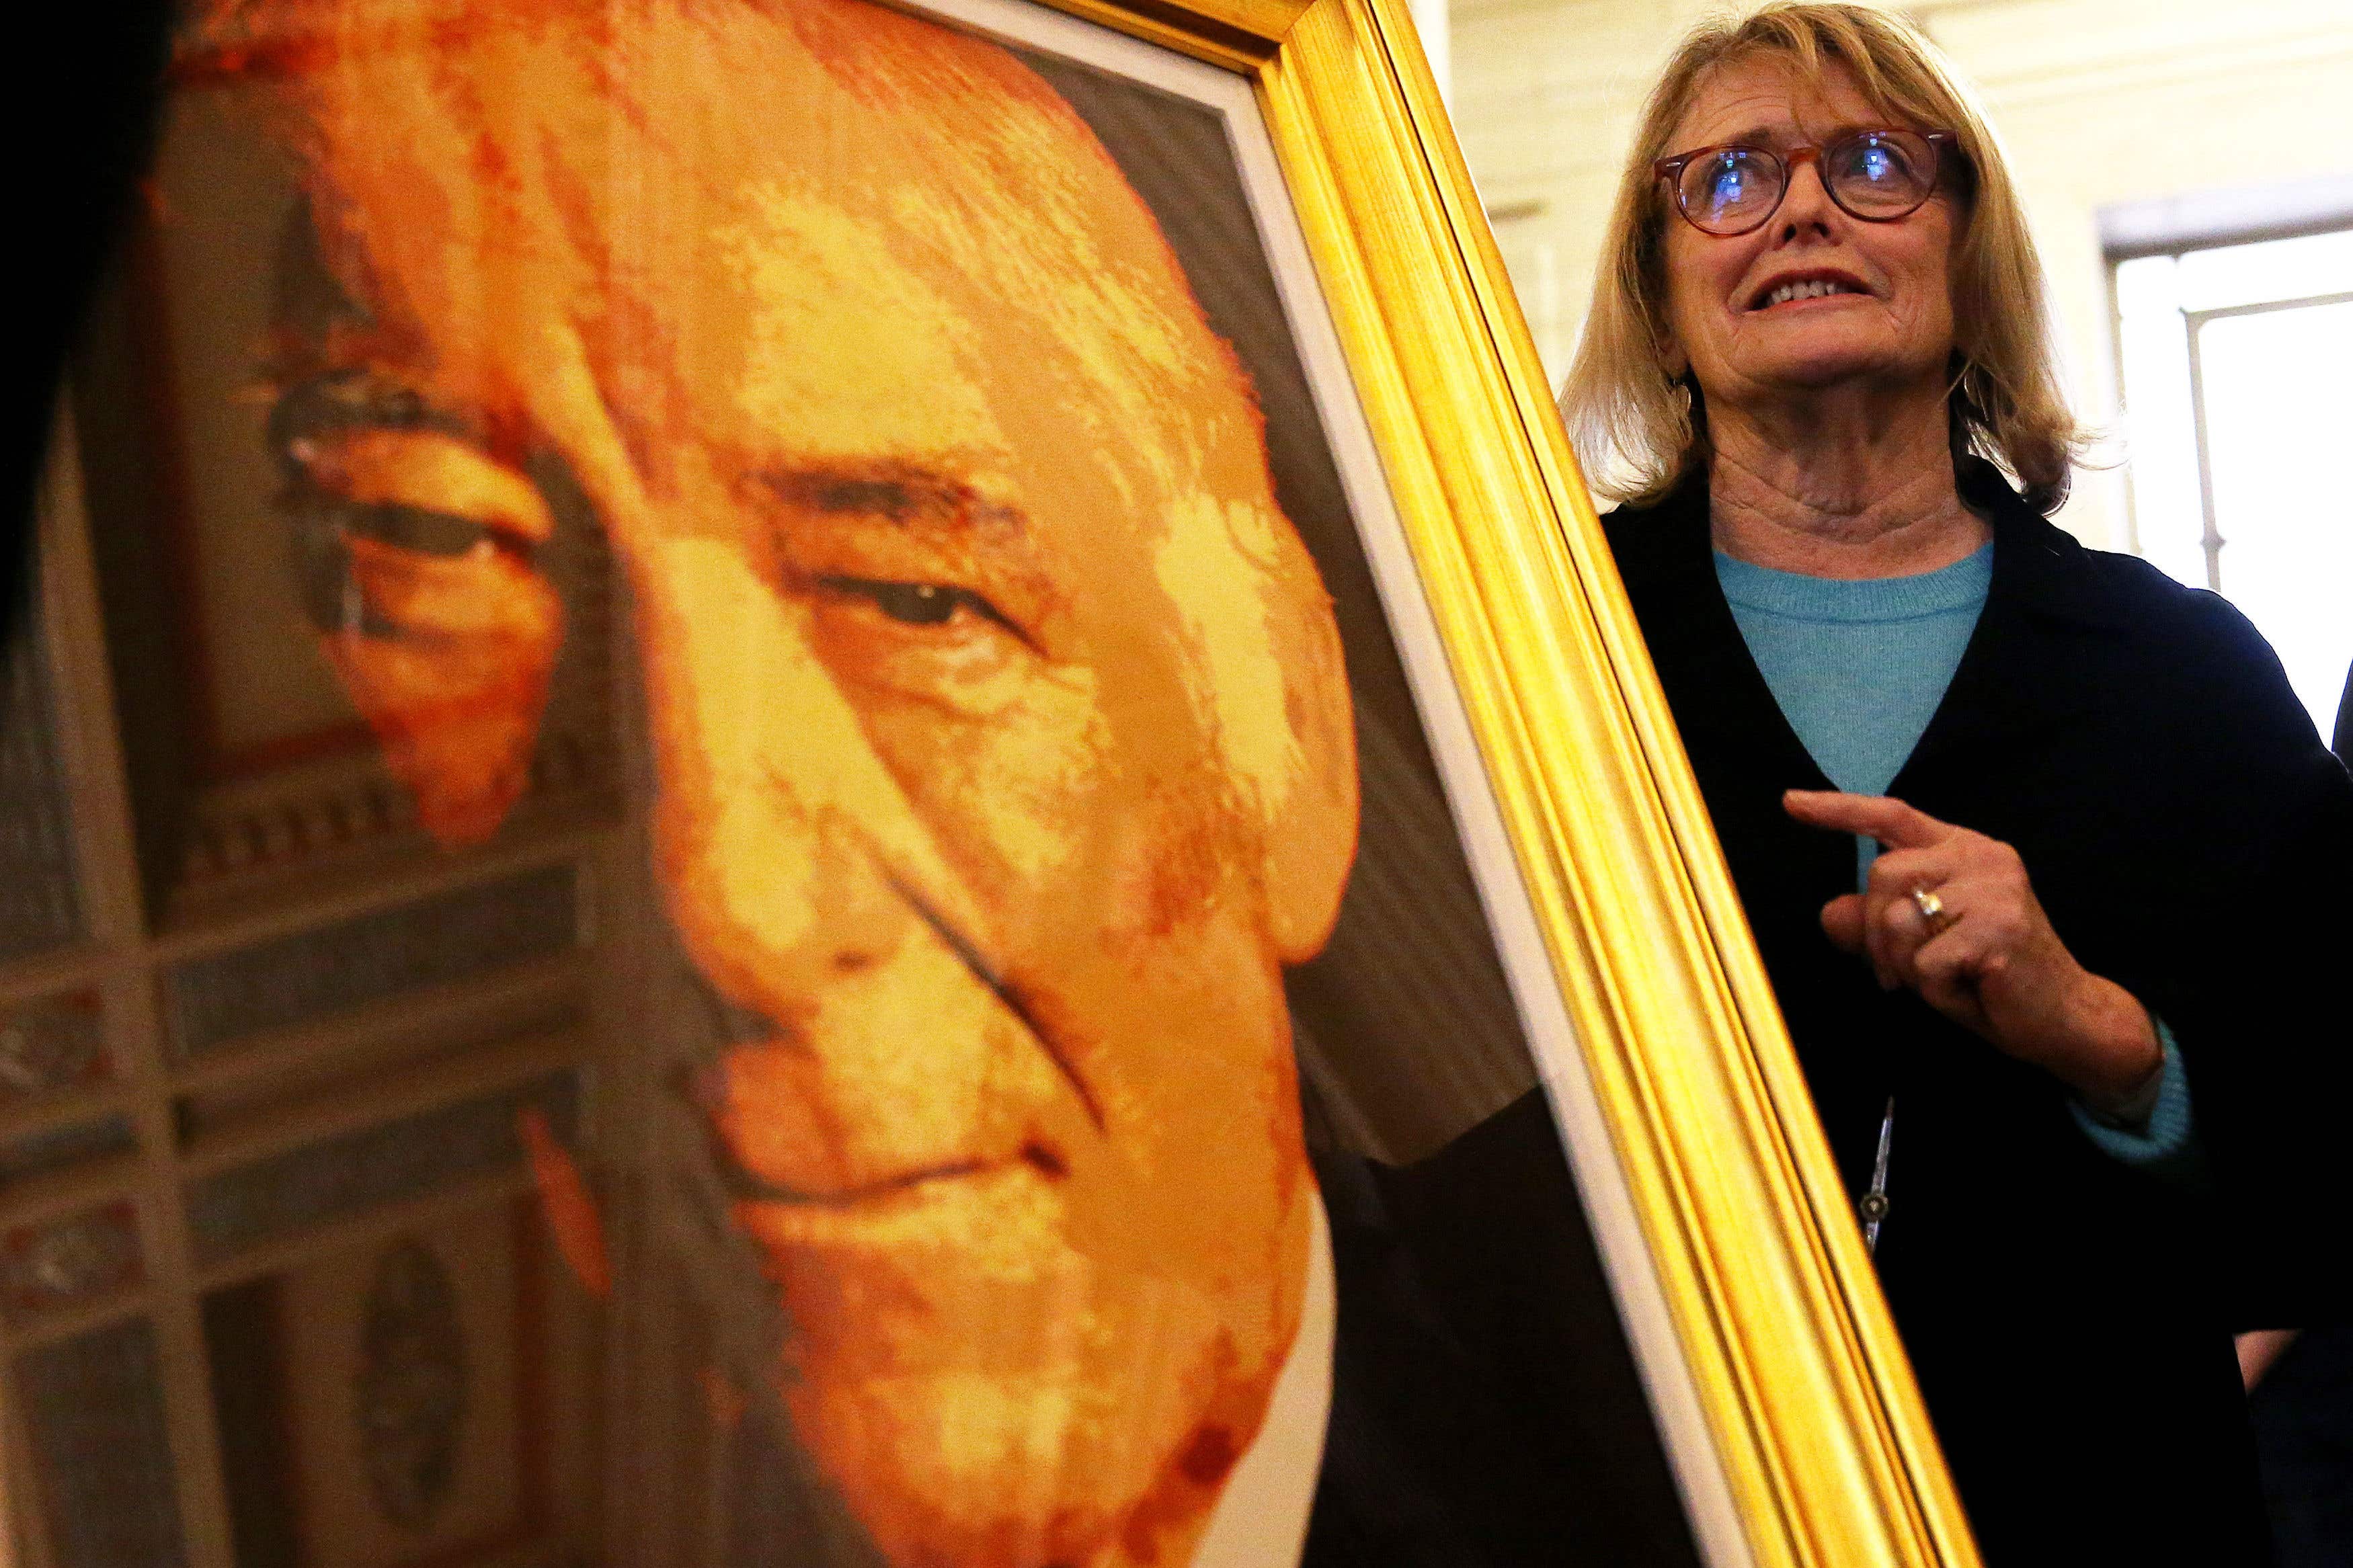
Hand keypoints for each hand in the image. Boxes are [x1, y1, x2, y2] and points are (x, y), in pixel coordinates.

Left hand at [1782, 790, 2161, 1113]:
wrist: (2066, 1020)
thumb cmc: (1990, 980)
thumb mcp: (1922, 949)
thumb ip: (1876, 926)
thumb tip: (1829, 911)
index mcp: (1963, 851)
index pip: (1892, 816)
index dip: (1839, 810)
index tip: (1791, 802)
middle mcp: (1982, 857)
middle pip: (1882, 875)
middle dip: (1875, 933)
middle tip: (1901, 974)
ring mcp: (1995, 888)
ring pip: (1898, 918)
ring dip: (1904, 965)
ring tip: (1945, 980)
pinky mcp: (1999, 927)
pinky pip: (1923, 961)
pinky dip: (1934, 990)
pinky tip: (1971, 991)